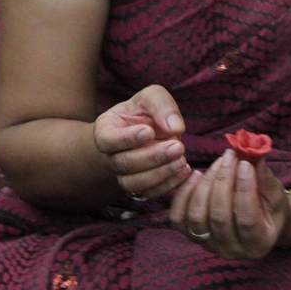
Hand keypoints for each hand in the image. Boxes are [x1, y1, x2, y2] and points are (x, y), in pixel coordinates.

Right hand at [94, 84, 192, 198]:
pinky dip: (168, 185)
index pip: (109, 140)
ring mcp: (123, 175)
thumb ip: (161, 104)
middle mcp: (110, 157)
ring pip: (134, 183)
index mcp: (105, 132)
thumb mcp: (151, 96)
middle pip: (124, 164)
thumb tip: (175, 127)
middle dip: (152, 157)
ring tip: (182, 161)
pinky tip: (184, 171)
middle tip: (178, 147)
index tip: (149, 131)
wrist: (146, 129)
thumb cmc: (145, 111)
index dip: (127, 139)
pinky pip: (149, 193)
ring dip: (160, 174)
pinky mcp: (139, 186)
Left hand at [168, 149, 289, 258]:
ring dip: (206, 184)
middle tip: (230, 156)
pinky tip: (196, 174)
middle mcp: (231, 250)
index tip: (245, 164)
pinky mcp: (191, 235)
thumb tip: (256, 154)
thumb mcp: (276, 195)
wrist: (259, 222)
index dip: (245, 190)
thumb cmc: (271, 208)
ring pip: (198, 216)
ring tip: (218, 163)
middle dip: (223, 181)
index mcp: (258, 244)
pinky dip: (184, 194)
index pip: (247, 220)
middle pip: (219, 217)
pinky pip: (178, 217)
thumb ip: (265, 178)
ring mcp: (208, 245)